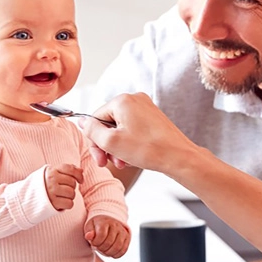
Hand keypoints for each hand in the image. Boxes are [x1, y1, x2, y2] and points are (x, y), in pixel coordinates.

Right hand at [44, 164, 83, 210]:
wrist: (29, 197)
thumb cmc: (45, 184)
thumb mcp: (53, 173)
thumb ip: (67, 170)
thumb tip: (81, 171)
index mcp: (52, 171)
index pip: (70, 169)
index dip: (79, 175)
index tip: (80, 180)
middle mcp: (51, 180)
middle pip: (73, 182)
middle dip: (72, 187)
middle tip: (64, 189)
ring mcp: (51, 191)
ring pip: (72, 193)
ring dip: (70, 196)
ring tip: (62, 196)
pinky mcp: (53, 203)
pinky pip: (69, 204)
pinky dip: (68, 204)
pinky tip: (61, 202)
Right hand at [81, 93, 198, 173]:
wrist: (179, 157)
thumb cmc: (149, 149)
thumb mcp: (111, 142)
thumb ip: (92, 130)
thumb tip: (82, 121)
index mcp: (122, 100)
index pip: (96, 118)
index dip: (94, 140)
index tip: (99, 157)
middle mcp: (135, 99)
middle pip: (108, 123)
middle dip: (107, 145)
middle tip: (108, 162)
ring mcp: (146, 107)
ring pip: (121, 128)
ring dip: (118, 147)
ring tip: (123, 162)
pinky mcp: (153, 117)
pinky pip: (133, 128)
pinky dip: (129, 143)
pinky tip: (133, 156)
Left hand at [84, 215, 130, 257]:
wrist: (108, 222)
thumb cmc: (97, 226)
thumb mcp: (89, 226)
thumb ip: (89, 232)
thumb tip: (88, 236)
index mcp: (105, 222)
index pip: (101, 235)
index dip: (96, 242)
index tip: (93, 243)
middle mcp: (115, 225)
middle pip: (109, 242)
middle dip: (101, 248)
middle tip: (98, 248)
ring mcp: (122, 231)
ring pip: (118, 247)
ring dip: (109, 253)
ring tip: (104, 251)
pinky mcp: (127, 237)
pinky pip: (124, 250)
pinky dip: (116, 255)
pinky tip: (111, 253)